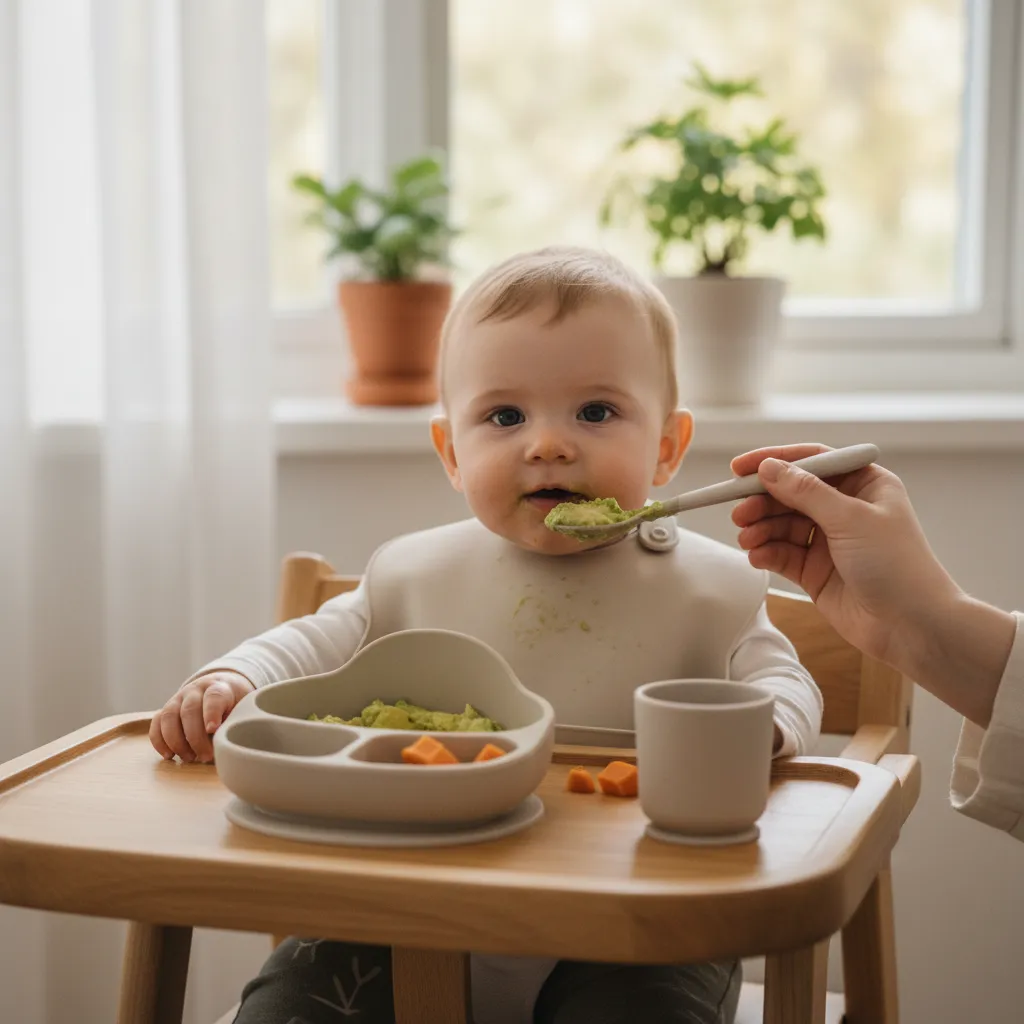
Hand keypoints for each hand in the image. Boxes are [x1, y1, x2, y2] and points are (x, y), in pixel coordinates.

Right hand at [149, 670, 254, 762]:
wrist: (221, 688)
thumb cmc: (234, 704)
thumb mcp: (242, 708)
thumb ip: (236, 721)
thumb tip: (230, 745)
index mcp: (218, 687)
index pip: (213, 696)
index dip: (212, 713)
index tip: (213, 729)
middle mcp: (195, 690)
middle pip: (189, 710)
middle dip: (195, 737)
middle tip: (205, 757)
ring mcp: (178, 698)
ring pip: (169, 716)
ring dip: (176, 741)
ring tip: (189, 758)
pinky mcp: (166, 709)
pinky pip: (156, 723)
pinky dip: (159, 741)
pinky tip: (169, 755)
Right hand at [730, 443, 960, 669]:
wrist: (912, 626)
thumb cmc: (896, 565)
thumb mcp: (850, 518)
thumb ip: (805, 492)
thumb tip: (769, 468)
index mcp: (864, 485)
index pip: (813, 461)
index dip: (776, 461)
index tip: (741, 468)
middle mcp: (845, 509)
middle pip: (792, 494)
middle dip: (763, 501)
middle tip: (740, 512)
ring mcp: (830, 541)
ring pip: (783, 525)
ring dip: (761, 529)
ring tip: (747, 539)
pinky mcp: (816, 571)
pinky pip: (783, 554)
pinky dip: (767, 552)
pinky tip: (758, 556)